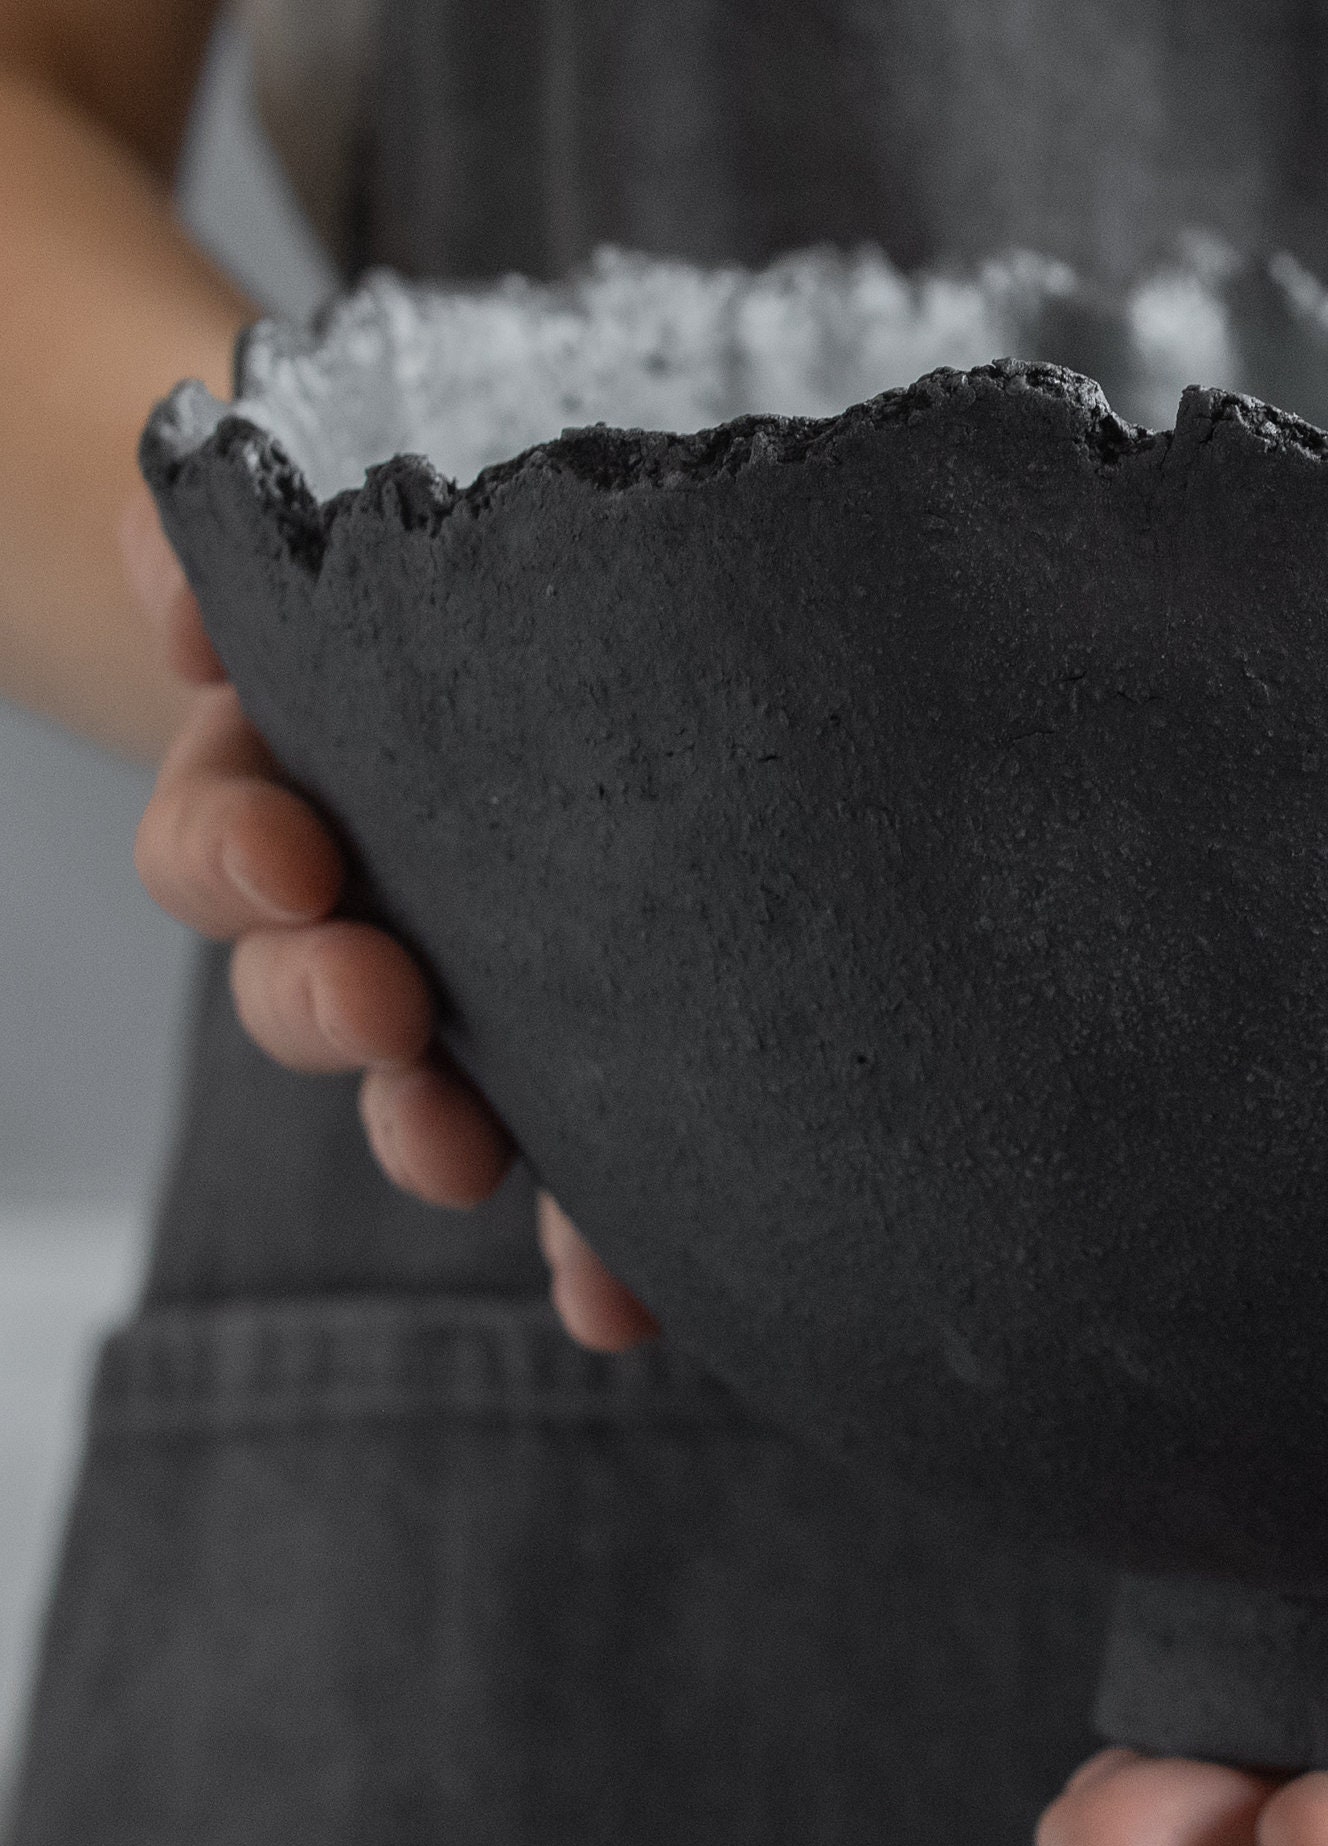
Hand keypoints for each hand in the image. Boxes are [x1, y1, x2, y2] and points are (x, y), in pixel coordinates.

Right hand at [120, 492, 656, 1350]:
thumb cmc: (472, 588)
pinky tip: (623, 1303)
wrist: (587, 642)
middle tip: (382, 1006)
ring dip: (443, 1131)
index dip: (240, 862)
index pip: (233, 844)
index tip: (289, 861)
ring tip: (478, 1160)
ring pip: (436, 1090)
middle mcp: (380, 911)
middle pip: (316, 988)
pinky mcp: (608, 1064)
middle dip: (328, 1010)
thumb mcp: (331, 541)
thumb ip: (233, 545)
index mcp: (313, 790)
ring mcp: (489, 996)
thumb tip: (186, 560)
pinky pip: (596, 1165)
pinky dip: (596, 1244)